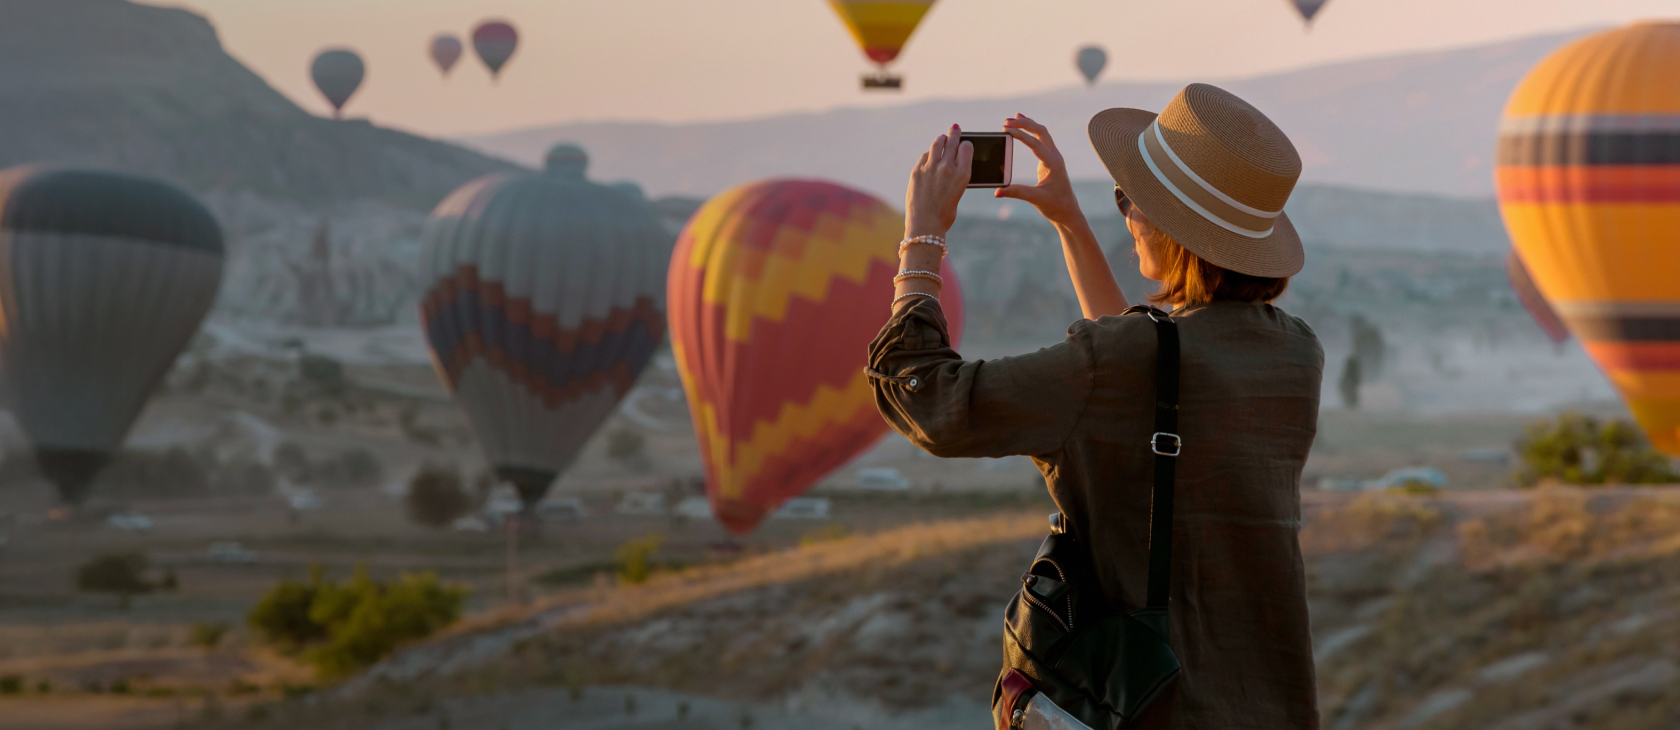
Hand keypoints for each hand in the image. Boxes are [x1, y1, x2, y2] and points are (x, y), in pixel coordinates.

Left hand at [905, 124, 971, 238]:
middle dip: (954, 134)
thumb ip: (956, 175)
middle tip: (954, 129)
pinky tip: (930, 155)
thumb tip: (952, 163)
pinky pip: (925, 156)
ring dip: (941, 139)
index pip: (966, 148)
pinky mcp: (917, 170)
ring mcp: (930, 167)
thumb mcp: (958, 193)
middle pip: (952, 142)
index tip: (964, 143)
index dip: (965, 144)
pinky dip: (929, 154)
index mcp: (962, 174)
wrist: (925, 225)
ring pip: (937, 144)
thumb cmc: (945, 213)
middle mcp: (947, 167)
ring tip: (942, 137)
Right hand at [996, 114, 1084, 227]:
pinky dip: (1031, 132)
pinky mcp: (1049, 160)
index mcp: (1053, 163)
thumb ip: (1016, 193)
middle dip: (1025, 123)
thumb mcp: (1035, 199)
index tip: (1006, 129)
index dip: (1020, 135)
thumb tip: (997, 192)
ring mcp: (1053, 157)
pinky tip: (1022, 128)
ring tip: (1013, 117)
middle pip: (1041, 131)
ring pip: (1042, 133)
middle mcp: (1055, 156)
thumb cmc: (1055, 206)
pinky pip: (1041, 140)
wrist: (1068, 212)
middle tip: (1007, 121)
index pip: (1035, 143)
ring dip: (1028, 124)